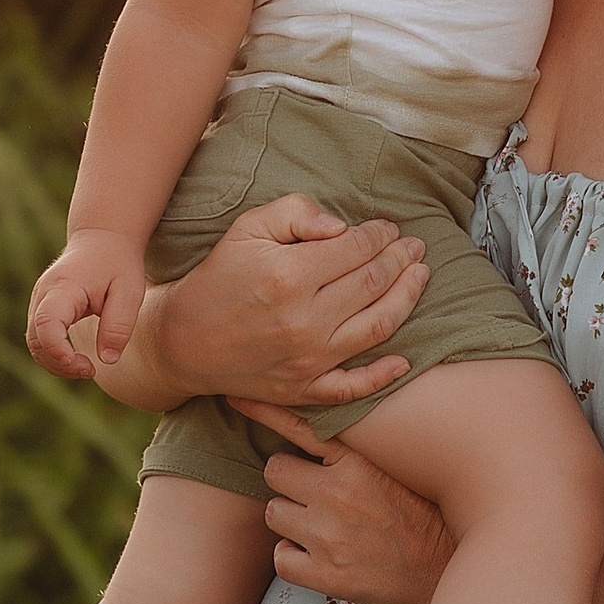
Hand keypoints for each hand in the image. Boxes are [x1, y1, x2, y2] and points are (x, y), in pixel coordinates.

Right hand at [25, 228, 146, 379]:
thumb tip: (107, 360)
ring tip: (87, 368)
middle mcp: (43, 294)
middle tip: (91, 370)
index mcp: (63, 287)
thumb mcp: (129, 291)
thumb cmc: (118, 264)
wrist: (103, 238)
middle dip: (59, 363)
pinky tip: (77, 359)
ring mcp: (39, 300)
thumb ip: (118, 325)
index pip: (46, 323)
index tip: (85, 365)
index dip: (58, 350)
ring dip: (56, 362)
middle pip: (35, 339)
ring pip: (34, 342)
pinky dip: (54, 353)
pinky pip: (40, 337)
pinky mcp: (43, 307)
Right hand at [148, 191, 429, 405]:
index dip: (379, 234)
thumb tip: (342, 226)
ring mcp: (306, 359)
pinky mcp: (303, 390)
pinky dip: (382, 376)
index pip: (355, 248)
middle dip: (400, 260)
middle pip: (372, 284)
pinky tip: (405, 360)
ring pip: (376, 328)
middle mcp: (303, 319)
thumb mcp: (248, 229)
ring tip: (421, 277)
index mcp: (289, 274)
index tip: (388, 227)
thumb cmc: (219, 277)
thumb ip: (296, 214)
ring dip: (407, 300)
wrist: (183, 340)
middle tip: (415, 247)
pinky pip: (352, 388)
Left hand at [237, 406, 455, 603]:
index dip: (265, 410)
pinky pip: (280, 558)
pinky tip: (318, 556)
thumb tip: (322, 421)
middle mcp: (339, 494)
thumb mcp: (398, 467)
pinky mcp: (326, 576)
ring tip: (322, 525)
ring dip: (291, 519)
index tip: (238, 397)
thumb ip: (358, 447)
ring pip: (273, 513)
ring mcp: (329, 536)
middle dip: (290, 481)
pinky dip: (294, 558)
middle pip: (274, 470)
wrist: (449, 571)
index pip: (299, 426)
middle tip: (314, 493)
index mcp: (358, 462)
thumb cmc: (426, 515)